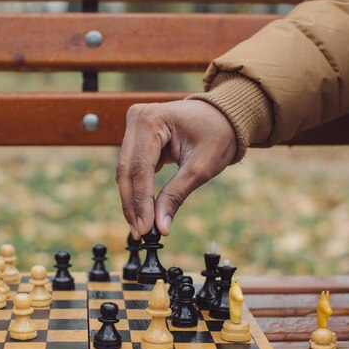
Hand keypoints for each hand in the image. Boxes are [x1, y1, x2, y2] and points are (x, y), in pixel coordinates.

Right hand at [116, 99, 236, 238]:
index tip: (145, 228)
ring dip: (132, 200)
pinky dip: (137, 190)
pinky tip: (142, 212)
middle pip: (126, 170)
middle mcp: (137, 117)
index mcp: (151, 119)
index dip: (140, 201)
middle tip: (139, 233)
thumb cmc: (217, 134)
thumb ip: (176, 196)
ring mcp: (134, 125)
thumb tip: (160, 227)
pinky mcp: (136, 136)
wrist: (223, 116)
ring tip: (141, 227)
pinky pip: (131, 167)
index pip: (140, 167)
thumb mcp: (200, 167)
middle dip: (132, 205)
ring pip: (125, 171)